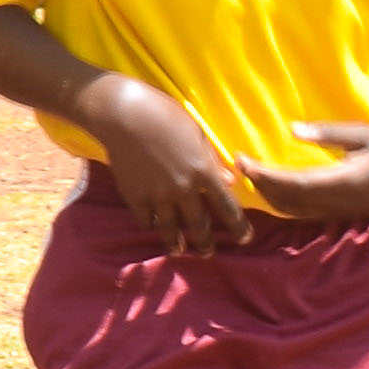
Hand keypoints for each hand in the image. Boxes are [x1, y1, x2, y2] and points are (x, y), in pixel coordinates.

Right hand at [77, 75, 252, 254]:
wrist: (124, 115)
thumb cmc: (166, 116)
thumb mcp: (198, 135)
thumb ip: (213, 162)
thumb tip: (228, 182)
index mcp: (203, 172)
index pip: (228, 208)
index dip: (239, 227)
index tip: (245, 239)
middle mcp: (183, 189)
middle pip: (199, 225)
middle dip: (205, 244)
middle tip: (208, 253)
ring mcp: (157, 194)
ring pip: (171, 229)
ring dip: (177, 244)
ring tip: (179, 251)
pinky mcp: (134, 195)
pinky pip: (146, 219)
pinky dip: (152, 225)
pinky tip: (154, 228)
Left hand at [246, 116, 368, 229]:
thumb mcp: (363, 134)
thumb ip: (328, 134)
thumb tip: (292, 129)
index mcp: (343, 181)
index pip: (293, 183)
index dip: (264, 175)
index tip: (242, 160)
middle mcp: (337, 201)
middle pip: (287, 199)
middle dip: (259, 183)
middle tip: (240, 163)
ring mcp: (338, 212)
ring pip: (292, 210)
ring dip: (267, 195)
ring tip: (250, 173)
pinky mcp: (339, 215)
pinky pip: (302, 213)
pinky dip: (281, 202)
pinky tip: (270, 188)